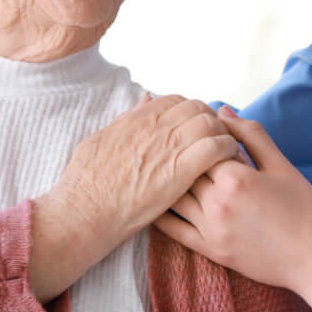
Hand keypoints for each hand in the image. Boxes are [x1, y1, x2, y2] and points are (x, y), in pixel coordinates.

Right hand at [29, 94, 240, 301]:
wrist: (84, 211)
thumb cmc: (85, 182)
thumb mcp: (100, 138)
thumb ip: (126, 118)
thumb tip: (146, 100)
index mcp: (137, 119)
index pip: (177, 100)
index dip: (190, 111)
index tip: (194, 127)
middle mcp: (155, 127)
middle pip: (199, 108)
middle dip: (210, 120)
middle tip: (215, 139)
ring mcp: (169, 147)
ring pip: (211, 124)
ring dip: (222, 134)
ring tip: (225, 151)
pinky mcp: (180, 172)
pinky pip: (216, 148)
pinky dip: (227, 150)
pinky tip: (227, 163)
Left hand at [154, 107, 311, 302]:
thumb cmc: (304, 208)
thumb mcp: (281, 165)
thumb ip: (250, 135)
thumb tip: (222, 111)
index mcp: (235, 177)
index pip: (201, 146)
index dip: (197, 135)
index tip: (193, 127)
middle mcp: (217, 203)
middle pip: (183, 168)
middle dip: (178, 154)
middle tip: (167, 142)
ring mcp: (211, 229)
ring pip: (172, 197)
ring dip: (164, 180)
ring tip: (157, 165)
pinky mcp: (210, 250)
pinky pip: (173, 230)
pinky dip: (159, 214)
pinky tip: (152, 198)